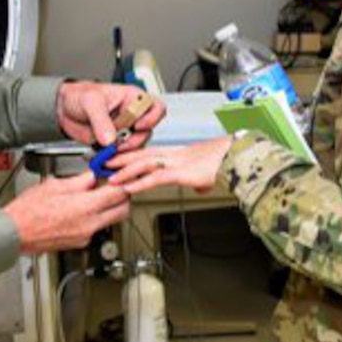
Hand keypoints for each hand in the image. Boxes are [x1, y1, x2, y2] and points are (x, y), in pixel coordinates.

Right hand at [3, 171, 130, 252]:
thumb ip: (79, 181)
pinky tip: (80, 209)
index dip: (121, 182)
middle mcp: (89, 224)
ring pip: (110, 220)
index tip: (117, 176)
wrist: (14, 232)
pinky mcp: (79, 243)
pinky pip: (95, 228)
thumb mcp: (55, 185)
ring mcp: (85, 236)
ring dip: (109, 208)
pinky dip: (94, 218)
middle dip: (122, 197)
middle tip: (113, 186)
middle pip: (122, 211)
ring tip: (95, 196)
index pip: (119, 194)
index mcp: (85, 207)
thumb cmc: (27, 211)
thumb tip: (92, 176)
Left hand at [55, 82, 165, 149]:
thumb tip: (109, 138)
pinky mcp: (113, 143)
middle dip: (134, 140)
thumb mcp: (90, 101)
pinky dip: (114, 157)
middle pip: (147, 131)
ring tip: (108, 149)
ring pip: (136, 145)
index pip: (155, 107)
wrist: (62, 108)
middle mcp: (131, 115)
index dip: (152, 118)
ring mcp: (123, 130)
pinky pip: (121, 153)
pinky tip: (104, 155)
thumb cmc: (78, 95)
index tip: (138, 125)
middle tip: (118, 142)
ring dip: (124, 151)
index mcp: (131, 98)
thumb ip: (101, 119)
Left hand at [106, 138, 233, 193]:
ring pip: (144, 165)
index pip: (149, 153)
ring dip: (125, 172)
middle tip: (103, 163)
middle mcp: (175, 155)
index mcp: (179, 154)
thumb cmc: (228, 161)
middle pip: (141, 155)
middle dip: (120, 160)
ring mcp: (177, 162)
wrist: (239, 157)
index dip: (132, 156)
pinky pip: (155, 178)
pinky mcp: (181, 172)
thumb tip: (200, 186)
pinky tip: (129, 188)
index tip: (117, 158)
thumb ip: (200, 180)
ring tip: (109, 177)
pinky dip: (140, 183)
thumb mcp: (209, 174)